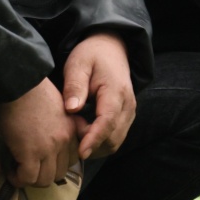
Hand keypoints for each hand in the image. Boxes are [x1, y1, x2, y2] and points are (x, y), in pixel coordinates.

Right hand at [0, 79, 78, 185]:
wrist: (17, 82)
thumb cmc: (30, 89)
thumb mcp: (55, 105)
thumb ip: (57, 123)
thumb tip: (45, 136)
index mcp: (70, 128)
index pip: (72, 158)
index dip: (56, 162)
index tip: (43, 161)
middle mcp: (64, 140)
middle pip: (59, 172)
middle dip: (44, 174)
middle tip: (29, 169)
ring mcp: (48, 148)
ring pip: (44, 180)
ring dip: (30, 179)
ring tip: (18, 172)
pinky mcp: (30, 153)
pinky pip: (27, 178)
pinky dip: (18, 179)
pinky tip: (10, 172)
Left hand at [61, 32, 136, 159]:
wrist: (110, 48)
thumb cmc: (92, 55)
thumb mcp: (78, 64)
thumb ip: (75, 86)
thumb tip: (71, 109)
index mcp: (116, 91)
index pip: (108, 122)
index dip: (94, 139)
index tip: (80, 152)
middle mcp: (128, 104)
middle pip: (113, 137)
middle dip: (91, 143)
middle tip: (69, 131)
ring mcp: (130, 112)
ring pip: (115, 141)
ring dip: (96, 144)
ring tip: (76, 130)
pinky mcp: (126, 116)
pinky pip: (115, 137)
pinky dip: (100, 141)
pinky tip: (84, 131)